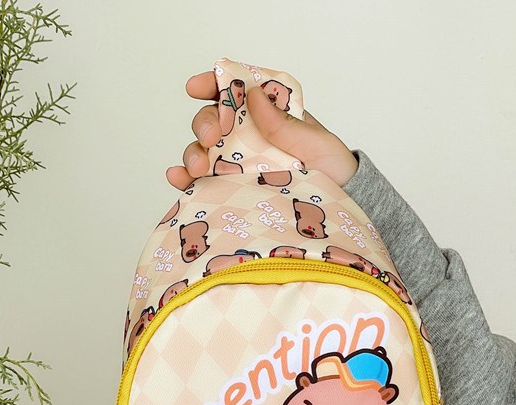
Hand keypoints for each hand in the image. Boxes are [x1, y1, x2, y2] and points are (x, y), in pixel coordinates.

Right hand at [165, 71, 358, 189]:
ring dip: (192, 153)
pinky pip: (202, 184)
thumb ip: (284, 124)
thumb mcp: (315, 142)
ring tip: (196, 167)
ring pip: (202, 151)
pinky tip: (178, 179)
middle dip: (204, 123)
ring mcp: (237, 165)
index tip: (197, 87)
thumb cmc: (333, 170)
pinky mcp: (230, 192)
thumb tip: (252, 95)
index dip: (214, 84)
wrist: (338, 209)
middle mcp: (247, 137)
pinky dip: (184, 179)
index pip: (236, 91)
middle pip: (213, 120)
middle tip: (211, 137)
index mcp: (268, 115)